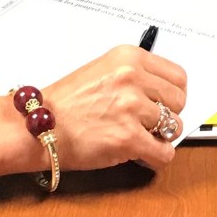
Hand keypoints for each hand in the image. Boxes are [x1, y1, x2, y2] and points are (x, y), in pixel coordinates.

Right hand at [41, 46, 189, 173]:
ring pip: (174, 127)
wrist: (37, 126)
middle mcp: (132, 78)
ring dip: (160, 137)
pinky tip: (143, 156)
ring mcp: (131, 108)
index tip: (164, 103)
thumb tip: (163, 94)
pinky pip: (164, 153)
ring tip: (140, 138)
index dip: (172, 94)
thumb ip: (134, 76)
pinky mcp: (128, 138)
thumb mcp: (103, 71)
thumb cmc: (65, 103)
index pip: (177, 76)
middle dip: (168, 115)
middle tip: (150, 124)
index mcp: (128, 58)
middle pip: (179, 101)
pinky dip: (157, 158)